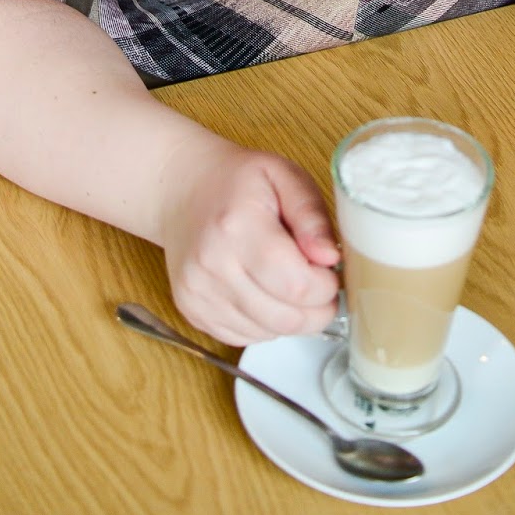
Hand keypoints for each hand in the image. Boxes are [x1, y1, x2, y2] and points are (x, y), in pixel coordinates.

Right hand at [157, 133, 340, 346]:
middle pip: (284, 317)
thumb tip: (329, 257)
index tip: (329, 271)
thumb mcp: (285, 177)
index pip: (298, 285)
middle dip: (316, 309)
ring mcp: (197, 291)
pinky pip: (244, 337)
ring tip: (291, 284)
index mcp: (238, 226)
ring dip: (292, 318)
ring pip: (266, 333)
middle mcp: (211, 264)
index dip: (326, 286)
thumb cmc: (238, 182)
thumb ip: (311, 216)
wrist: (184, 190)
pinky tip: (265, 293)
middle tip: (321, 284)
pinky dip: (265, 323)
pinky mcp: (191, 310)